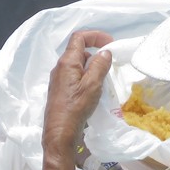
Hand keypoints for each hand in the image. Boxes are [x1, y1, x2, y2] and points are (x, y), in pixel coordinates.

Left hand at [43, 30, 113, 148]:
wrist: (60, 133)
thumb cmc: (76, 108)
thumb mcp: (93, 85)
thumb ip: (99, 66)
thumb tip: (105, 52)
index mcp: (67, 62)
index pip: (79, 38)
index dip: (95, 36)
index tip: (110, 43)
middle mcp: (60, 68)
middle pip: (78, 51)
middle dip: (95, 54)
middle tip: (109, 65)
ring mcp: (58, 80)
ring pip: (77, 65)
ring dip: (92, 68)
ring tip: (103, 80)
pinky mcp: (60, 91)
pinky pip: (74, 77)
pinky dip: (86, 78)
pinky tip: (93, 91)